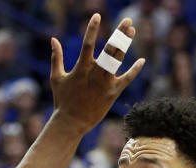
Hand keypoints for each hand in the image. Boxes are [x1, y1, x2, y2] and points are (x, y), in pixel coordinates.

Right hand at [49, 14, 144, 134]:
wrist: (72, 123)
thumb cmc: (63, 100)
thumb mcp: (56, 78)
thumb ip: (56, 58)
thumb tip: (53, 39)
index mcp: (81, 68)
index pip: (88, 44)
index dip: (92, 29)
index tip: (97, 15)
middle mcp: (95, 74)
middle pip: (110, 49)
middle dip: (119, 34)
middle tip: (127, 20)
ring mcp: (105, 83)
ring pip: (118, 60)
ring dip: (126, 45)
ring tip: (132, 31)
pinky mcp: (113, 93)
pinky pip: (126, 80)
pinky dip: (134, 70)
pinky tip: (142, 60)